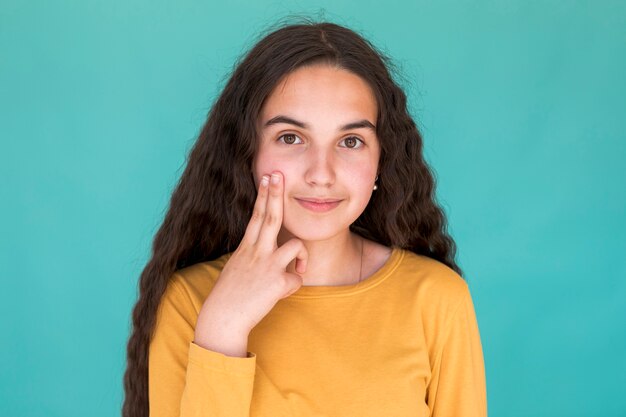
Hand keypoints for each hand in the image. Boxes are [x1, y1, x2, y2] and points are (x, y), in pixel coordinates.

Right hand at [194, 171, 307, 345]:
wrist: (223, 318)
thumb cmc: (229, 296)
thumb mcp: (238, 268)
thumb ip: (253, 257)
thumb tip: (269, 256)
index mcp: (246, 248)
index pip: (257, 215)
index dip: (264, 195)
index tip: (267, 177)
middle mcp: (257, 252)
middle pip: (271, 217)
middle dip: (276, 194)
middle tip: (280, 175)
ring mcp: (268, 265)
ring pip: (296, 244)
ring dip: (302, 257)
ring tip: (297, 269)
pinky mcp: (278, 281)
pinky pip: (298, 278)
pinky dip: (294, 287)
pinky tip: (282, 294)